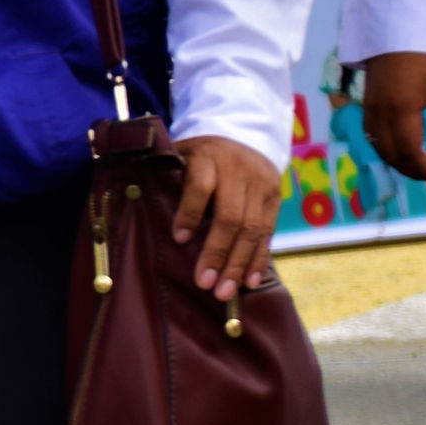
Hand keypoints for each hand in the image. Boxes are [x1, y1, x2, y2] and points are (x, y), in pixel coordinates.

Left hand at [169, 134, 281, 292]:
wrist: (244, 132)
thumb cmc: (200, 154)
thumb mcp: (182, 155)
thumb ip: (171, 179)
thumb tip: (149, 214)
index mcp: (209, 157)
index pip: (201, 187)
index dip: (190, 213)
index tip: (178, 239)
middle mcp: (239, 171)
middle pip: (231, 216)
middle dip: (217, 253)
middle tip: (204, 283)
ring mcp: (262, 185)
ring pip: (253, 229)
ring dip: (238, 264)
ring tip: (224, 292)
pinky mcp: (276, 198)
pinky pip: (268, 233)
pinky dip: (258, 259)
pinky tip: (249, 281)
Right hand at [361, 49, 425, 185]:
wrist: (395, 29)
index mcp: (402, 109)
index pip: (409, 150)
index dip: (422, 169)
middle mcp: (381, 113)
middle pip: (390, 153)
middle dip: (410, 169)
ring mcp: (370, 108)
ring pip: (378, 146)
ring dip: (396, 160)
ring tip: (418, 163)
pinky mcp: (367, 103)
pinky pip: (371, 134)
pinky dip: (384, 147)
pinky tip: (399, 146)